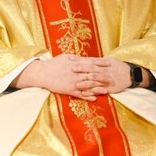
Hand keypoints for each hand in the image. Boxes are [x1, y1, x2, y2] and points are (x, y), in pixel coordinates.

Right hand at [13, 55, 131, 100]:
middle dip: (103, 76)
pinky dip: (87, 96)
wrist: (43, 73)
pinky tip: (94, 98)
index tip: (109, 64)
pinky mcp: (69, 90)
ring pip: (88, 85)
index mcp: (76, 63)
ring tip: (107, 90)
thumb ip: (76, 59)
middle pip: (92, 75)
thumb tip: (84, 58)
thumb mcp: (65, 57)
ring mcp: (73, 82)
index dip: (101, 64)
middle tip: (113, 78)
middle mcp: (76, 73)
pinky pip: (80, 94)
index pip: (91, 63)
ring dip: (98, 88)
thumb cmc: (53, 64)